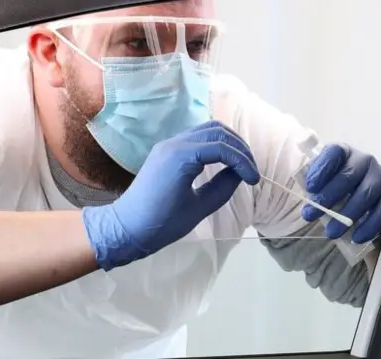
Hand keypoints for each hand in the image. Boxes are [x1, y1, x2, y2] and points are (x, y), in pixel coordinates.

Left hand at [81, 121, 259, 269]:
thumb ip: (222, 188)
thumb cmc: (161, 224)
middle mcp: (174, 143)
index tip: (254, 181)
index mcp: (181, 157)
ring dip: (228, 143)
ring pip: (207, 130)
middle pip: (217, 131)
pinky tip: (223, 162)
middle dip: (239, 148)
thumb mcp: (199, 209)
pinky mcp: (166, 151)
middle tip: (251, 171)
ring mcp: (169, 145)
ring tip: (240, 164)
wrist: (127, 228)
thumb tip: (238, 173)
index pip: (222, 148)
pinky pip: (196, 138)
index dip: (243, 162)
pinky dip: (214, 145)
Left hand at [301, 144, 380, 243]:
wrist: (355, 195)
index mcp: (344, 152)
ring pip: (367, 194)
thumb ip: (312, 183)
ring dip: (347, 215)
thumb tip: (309, 201)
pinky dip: (370, 225)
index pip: (334, 153)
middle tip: (311, 215)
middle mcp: (365, 160)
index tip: (310, 188)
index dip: (322, 169)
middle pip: (349, 175)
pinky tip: (357, 237)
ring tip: (331, 232)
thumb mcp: (319, 180)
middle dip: (328, 196)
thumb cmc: (332, 186)